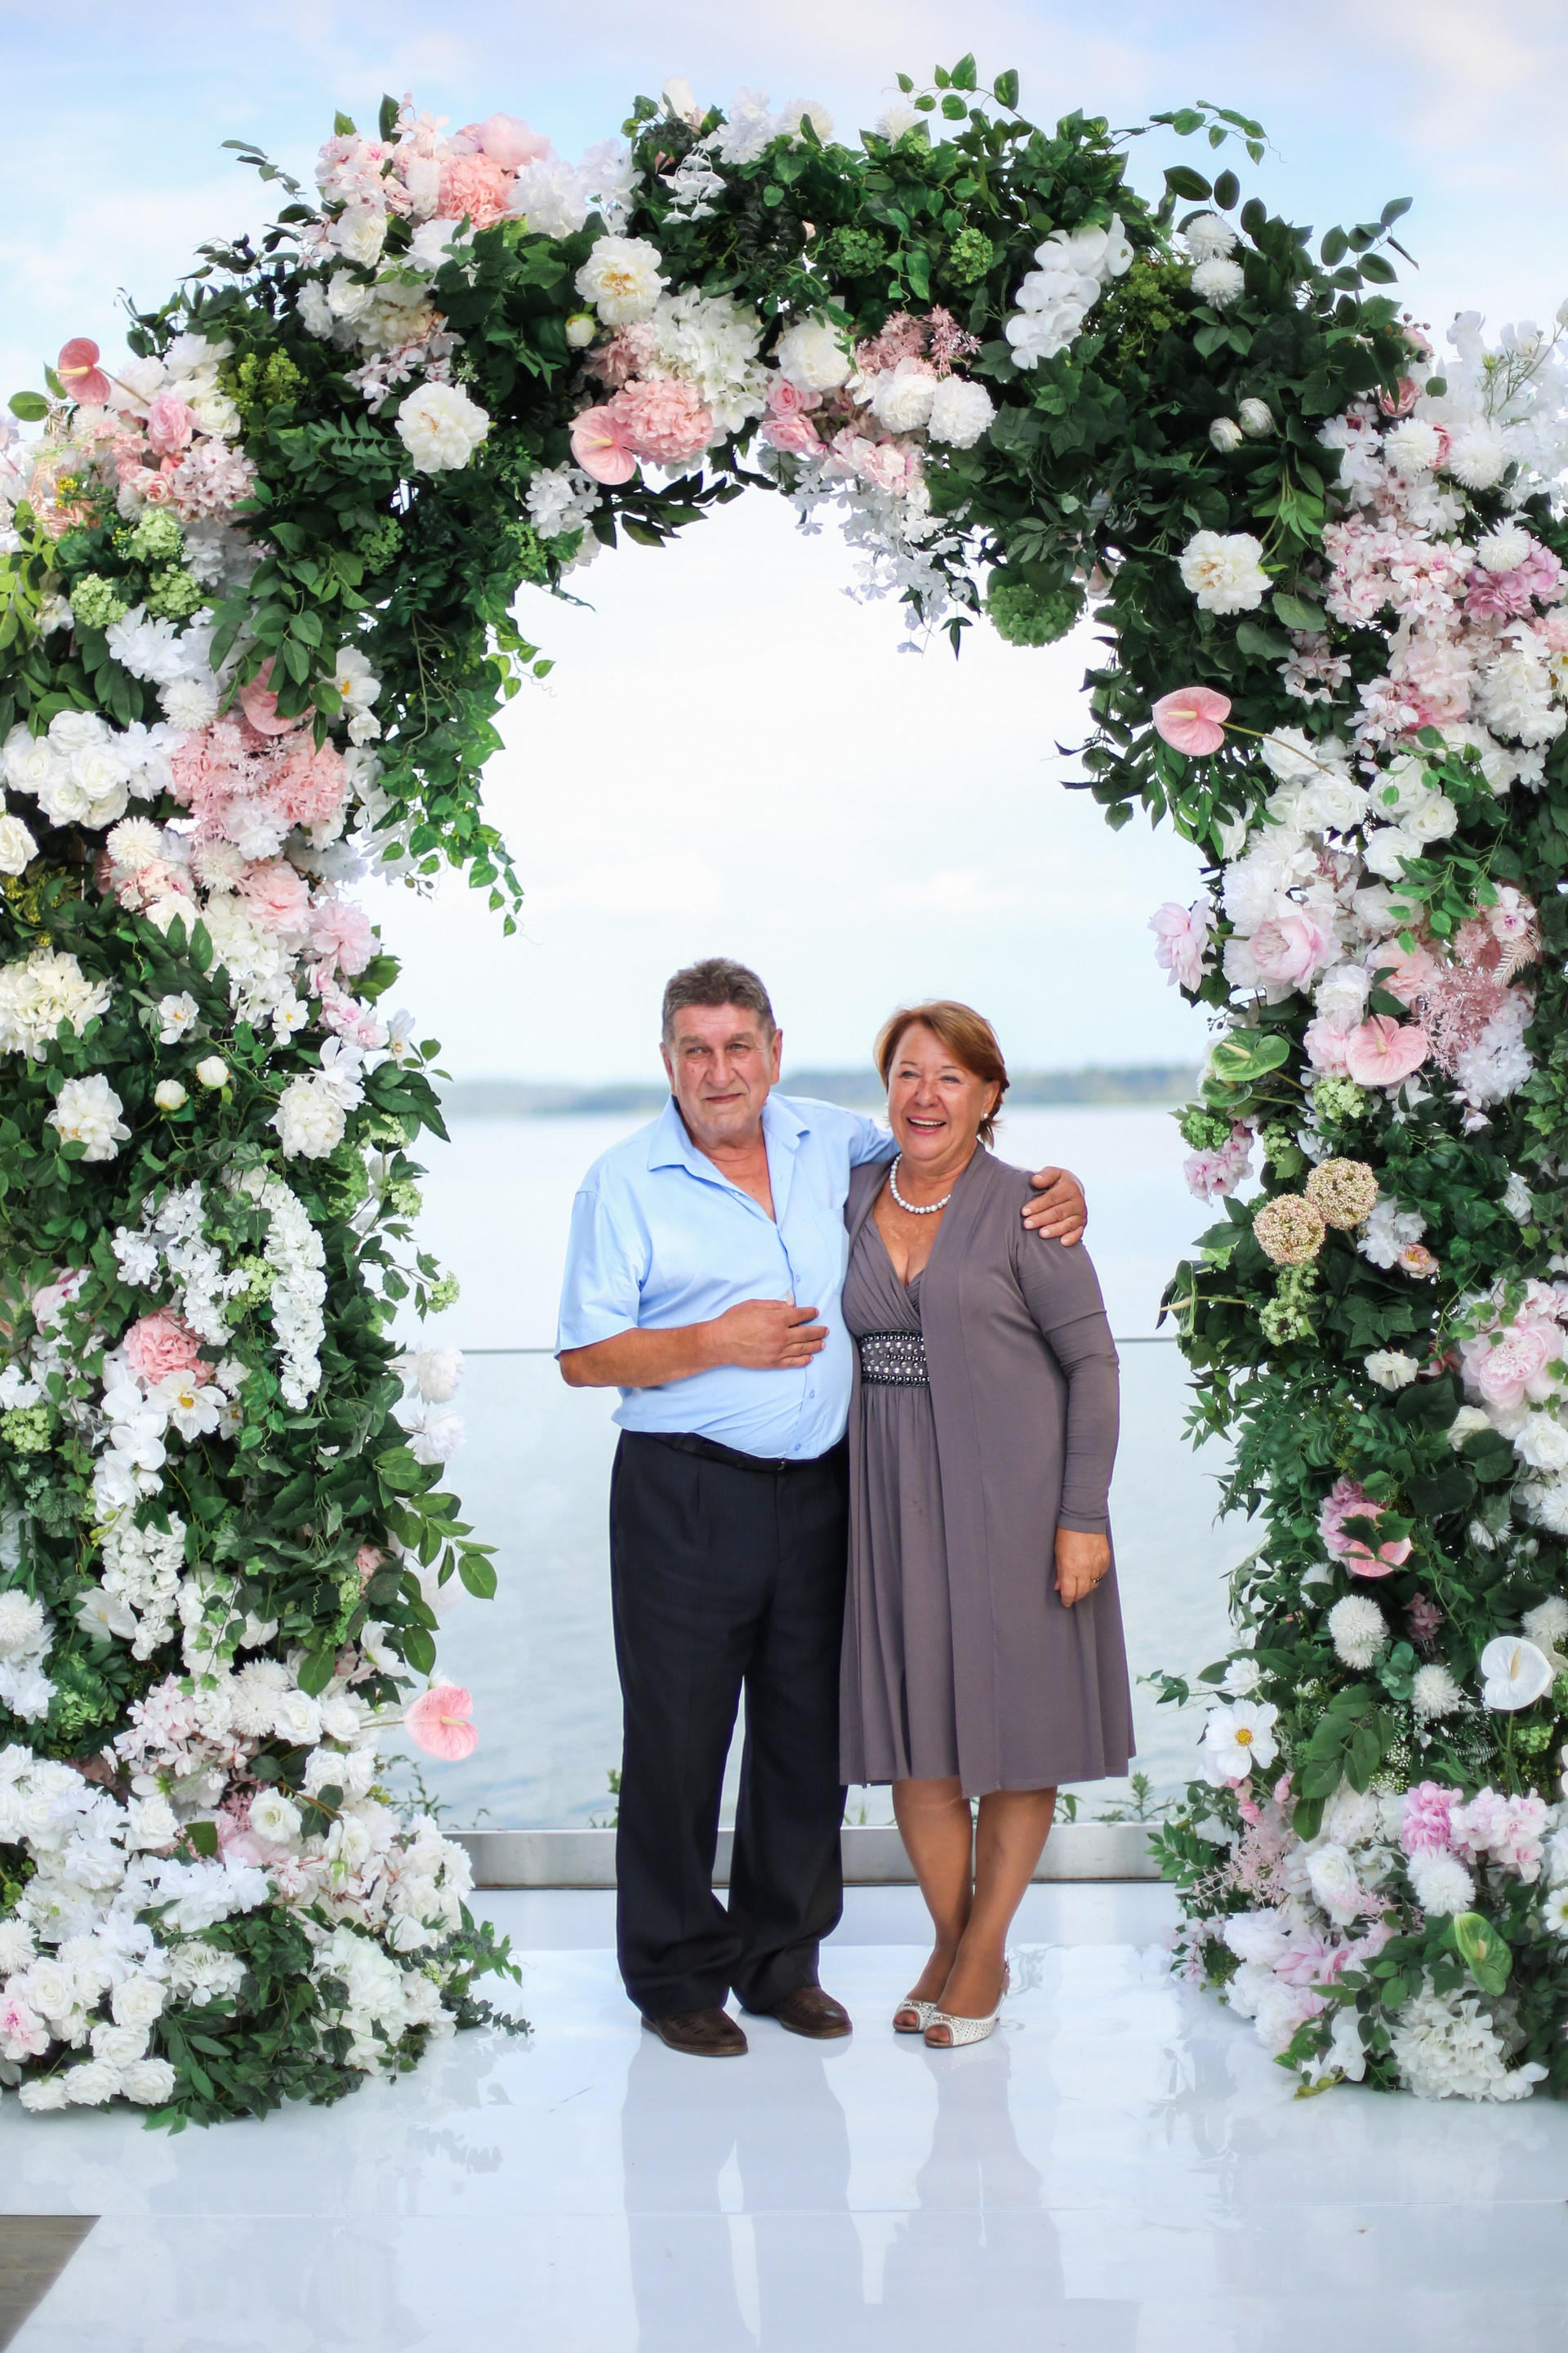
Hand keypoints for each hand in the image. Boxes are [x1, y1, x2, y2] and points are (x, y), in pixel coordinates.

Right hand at [706, 1299, 827, 1371]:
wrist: (721, 1342)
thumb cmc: (734, 1320)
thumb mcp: (754, 1305)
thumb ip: (774, 1305)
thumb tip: (791, 1305)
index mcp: (776, 1319)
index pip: (800, 1315)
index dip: (809, 1313)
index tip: (815, 1312)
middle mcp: (780, 1336)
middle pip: (805, 1333)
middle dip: (818, 1331)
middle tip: (826, 1330)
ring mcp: (777, 1351)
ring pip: (802, 1349)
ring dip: (814, 1346)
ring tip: (822, 1344)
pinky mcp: (772, 1362)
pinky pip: (792, 1362)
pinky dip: (803, 1361)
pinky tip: (810, 1359)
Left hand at [1023, 1165, 1086, 1244]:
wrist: (1074, 1190)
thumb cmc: (1058, 1182)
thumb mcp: (1053, 1173)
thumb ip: (1045, 1175)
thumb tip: (1035, 1181)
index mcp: (1070, 1187)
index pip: (1052, 1198)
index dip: (1038, 1205)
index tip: (1024, 1211)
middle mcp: (1078, 1202)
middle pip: (1058, 1212)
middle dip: (1042, 1219)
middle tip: (1027, 1224)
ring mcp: (1081, 1214)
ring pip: (1067, 1224)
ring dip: (1054, 1229)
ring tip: (1041, 1234)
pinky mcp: (1082, 1225)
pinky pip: (1078, 1233)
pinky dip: (1072, 1238)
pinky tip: (1062, 1242)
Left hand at [1055, 1528, 1110, 1607]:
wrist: (1084, 1518)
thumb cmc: (1067, 1533)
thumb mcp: (1058, 1553)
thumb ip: (1060, 1572)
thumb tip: (1060, 1586)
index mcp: (1072, 1568)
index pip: (1070, 1592)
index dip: (1067, 1600)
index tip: (1065, 1602)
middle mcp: (1086, 1569)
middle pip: (1083, 1592)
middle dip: (1077, 1596)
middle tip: (1072, 1596)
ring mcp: (1097, 1565)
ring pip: (1094, 1585)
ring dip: (1087, 1587)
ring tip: (1080, 1585)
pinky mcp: (1105, 1559)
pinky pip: (1101, 1574)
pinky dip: (1095, 1576)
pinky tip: (1090, 1574)